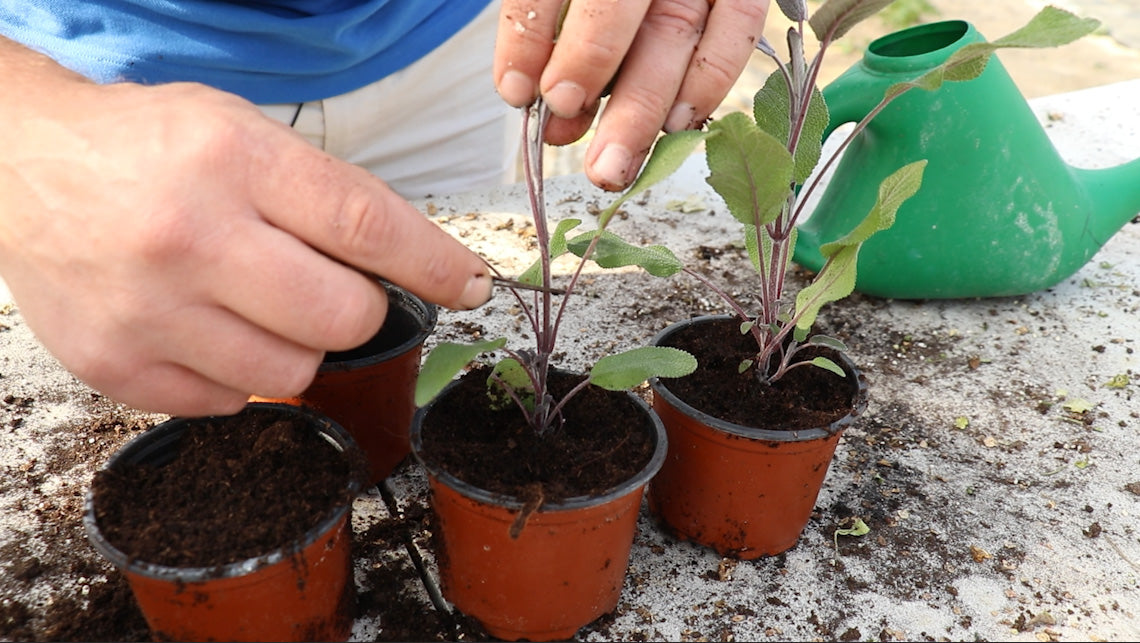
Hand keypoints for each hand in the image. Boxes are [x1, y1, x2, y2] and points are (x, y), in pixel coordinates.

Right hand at [0, 76, 490, 415]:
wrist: (22, 167)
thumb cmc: (150, 149)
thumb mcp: (243, 134)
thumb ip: (329, 198)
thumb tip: (426, 268)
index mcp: (232, 159)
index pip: (367, 225)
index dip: (435, 265)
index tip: (471, 285)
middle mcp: (188, 235)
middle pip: (342, 317)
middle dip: (358, 311)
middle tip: (328, 288)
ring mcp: (147, 309)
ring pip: (291, 375)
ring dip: (296, 346)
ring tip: (254, 305)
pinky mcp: (116, 365)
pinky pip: (227, 404)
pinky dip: (234, 374)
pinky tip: (204, 326)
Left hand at [494, 0, 769, 189]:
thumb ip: (545, 31)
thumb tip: (531, 99)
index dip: (529, 40)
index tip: (518, 95)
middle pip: (613, 6)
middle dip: (588, 74)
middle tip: (560, 130)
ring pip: (674, 30)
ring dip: (641, 106)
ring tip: (613, 165)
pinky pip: (735, 29)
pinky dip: (707, 82)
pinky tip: (676, 126)